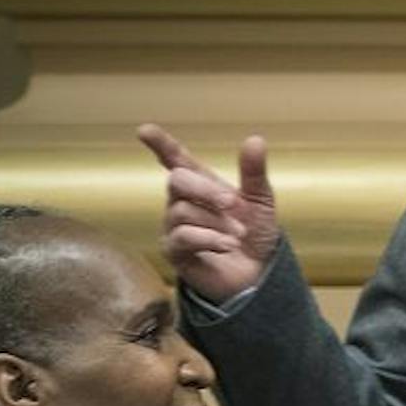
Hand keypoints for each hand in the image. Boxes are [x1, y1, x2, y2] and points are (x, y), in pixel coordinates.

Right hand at [137, 124, 279, 301]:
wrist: (258, 274)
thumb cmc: (254, 234)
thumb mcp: (260, 201)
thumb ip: (254, 172)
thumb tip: (255, 139)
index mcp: (201, 184)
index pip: (175, 159)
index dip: (161, 145)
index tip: (145, 131)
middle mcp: (181, 201)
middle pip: (177, 181)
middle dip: (205, 189)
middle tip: (232, 203)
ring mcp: (174, 226)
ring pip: (183, 211)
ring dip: (216, 222)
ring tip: (238, 234)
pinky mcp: (174, 251)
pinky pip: (182, 237)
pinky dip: (209, 239)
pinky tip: (228, 245)